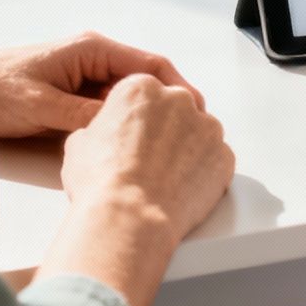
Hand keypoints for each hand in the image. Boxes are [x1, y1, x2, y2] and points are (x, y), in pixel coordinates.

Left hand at [0, 32, 200, 138]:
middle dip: (166, 106)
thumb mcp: (43, 105)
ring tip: (164, 144)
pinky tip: (128, 145)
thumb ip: (84, 116)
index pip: (150, 64)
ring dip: (143, 118)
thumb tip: (122, 129)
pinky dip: (121, 125)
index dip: (178, 86)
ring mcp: (83, 77)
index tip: (196, 110)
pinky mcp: (72, 96)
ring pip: (127, 99)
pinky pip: (107, 110)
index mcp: (91, 49)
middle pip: (144, 82)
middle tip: (187, 134)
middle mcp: (92, 59)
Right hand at [46, 75, 235, 305]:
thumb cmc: (101, 181)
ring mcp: (207, 127)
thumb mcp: (80, 143)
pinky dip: (203, 173)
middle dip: (166, 132)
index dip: (138, 120)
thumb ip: (102, 128)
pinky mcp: (224, 156)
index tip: (134, 139)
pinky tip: (183, 190)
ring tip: (166, 179)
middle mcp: (179, 99)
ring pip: (199, 134)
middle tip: (149, 161)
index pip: (145, 95)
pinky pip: (216, 160)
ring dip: (187, 150)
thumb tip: (104, 136)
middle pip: (175, 110)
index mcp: (142, 88)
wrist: (128, 217)